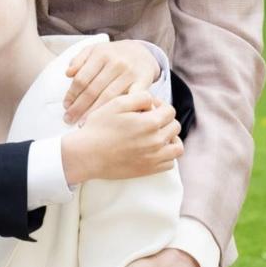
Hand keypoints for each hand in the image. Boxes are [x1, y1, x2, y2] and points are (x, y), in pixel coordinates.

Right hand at [61, 92, 181, 183]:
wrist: (88, 154)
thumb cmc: (99, 127)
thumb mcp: (116, 103)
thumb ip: (139, 97)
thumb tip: (152, 101)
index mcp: (150, 122)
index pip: (170, 110)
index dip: (160, 105)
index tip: (148, 107)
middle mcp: (156, 141)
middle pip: (175, 126)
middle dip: (165, 119)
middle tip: (149, 119)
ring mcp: (154, 157)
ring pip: (177, 147)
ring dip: (171, 138)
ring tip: (157, 134)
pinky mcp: (149, 170)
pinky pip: (170, 163)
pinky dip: (166, 155)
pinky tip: (153, 149)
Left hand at [63, 40, 160, 123]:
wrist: (142, 53)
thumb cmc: (112, 55)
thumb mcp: (94, 50)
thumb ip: (79, 59)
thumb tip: (68, 73)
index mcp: (101, 54)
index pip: (82, 78)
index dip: (72, 94)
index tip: (65, 106)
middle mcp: (116, 63)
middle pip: (93, 89)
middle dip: (79, 107)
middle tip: (69, 119)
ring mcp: (130, 73)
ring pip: (109, 97)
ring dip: (94, 112)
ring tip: (83, 124)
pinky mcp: (144, 82)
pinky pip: (130, 100)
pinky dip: (121, 111)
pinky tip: (111, 120)